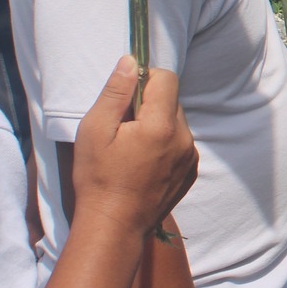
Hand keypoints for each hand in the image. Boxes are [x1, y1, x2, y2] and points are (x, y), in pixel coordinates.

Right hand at [72, 57, 197, 237]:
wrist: (114, 226)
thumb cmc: (98, 178)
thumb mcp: (95, 129)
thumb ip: (116, 92)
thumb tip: (131, 61)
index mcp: (161, 126)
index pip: (167, 79)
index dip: (145, 80)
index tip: (126, 97)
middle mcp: (184, 139)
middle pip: (172, 101)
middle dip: (149, 104)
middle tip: (123, 127)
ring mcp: (190, 157)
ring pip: (176, 122)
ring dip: (157, 124)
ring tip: (131, 149)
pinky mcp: (190, 171)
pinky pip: (180, 143)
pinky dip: (165, 144)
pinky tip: (143, 162)